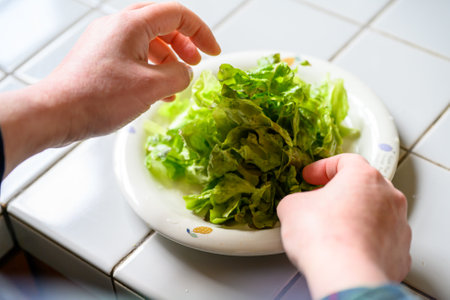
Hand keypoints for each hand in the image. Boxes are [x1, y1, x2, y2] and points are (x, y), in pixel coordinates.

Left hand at [0, 2, 219, 176]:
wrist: (56, 113)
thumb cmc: (97, 98)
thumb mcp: (151, 87)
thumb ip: (179, 76)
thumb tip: (186, 73)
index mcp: (131, 25)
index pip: (177, 15)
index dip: (201, 32)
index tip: (213, 52)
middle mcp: (117, 27)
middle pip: (162, 24)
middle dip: (184, 44)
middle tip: (196, 63)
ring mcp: (106, 41)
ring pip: (147, 40)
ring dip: (168, 58)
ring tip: (177, 81)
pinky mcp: (99, 57)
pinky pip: (133, 55)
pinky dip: (151, 68)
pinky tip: (157, 90)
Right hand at [277, 154, 410, 298]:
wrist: (345, 274)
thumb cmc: (324, 236)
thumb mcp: (292, 207)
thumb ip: (297, 199)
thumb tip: (297, 207)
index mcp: (363, 176)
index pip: (345, 161)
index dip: (323, 168)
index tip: (311, 176)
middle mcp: (388, 196)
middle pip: (364, 186)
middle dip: (342, 193)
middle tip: (322, 202)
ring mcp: (399, 225)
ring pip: (377, 213)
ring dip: (357, 217)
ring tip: (334, 230)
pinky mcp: (401, 252)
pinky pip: (383, 240)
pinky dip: (367, 241)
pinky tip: (349, 249)